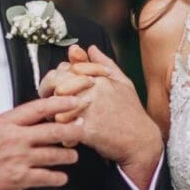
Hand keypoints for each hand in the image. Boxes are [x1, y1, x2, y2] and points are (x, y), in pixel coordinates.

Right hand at [0, 78, 84, 189]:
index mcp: (4, 123)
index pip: (37, 108)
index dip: (59, 103)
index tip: (73, 100)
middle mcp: (14, 139)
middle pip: (53, 131)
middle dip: (72, 130)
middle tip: (82, 129)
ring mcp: (17, 159)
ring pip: (53, 155)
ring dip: (67, 156)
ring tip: (73, 156)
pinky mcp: (18, 179)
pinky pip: (45, 177)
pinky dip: (56, 178)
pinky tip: (60, 177)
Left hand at [61, 45, 162, 189]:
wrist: (142, 141)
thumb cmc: (132, 113)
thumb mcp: (123, 82)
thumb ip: (104, 63)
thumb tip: (90, 48)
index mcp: (99, 77)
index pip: (66, 68)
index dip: (56, 76)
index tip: (54, 85)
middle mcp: (94, 89)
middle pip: (58, 83)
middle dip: (47, 91)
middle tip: (47, 101)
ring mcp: (91, 108)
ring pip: (57, 105)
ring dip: (52, 112)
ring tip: (56, 119)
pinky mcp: (88, 129)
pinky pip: (64, 127)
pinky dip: (62, 131)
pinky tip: (66, 136)